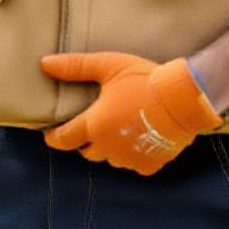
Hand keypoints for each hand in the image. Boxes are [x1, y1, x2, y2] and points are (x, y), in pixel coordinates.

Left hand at [41, 53, 221, 175]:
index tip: (49, 134)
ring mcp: (130, 159)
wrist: (183, 98)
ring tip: (113, 131)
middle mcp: (109, 148)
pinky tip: (136, 139)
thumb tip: (45, 63)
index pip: (64, 139)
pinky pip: (134, 165)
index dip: (54, 136)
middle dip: (83, 141)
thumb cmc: (143, 79)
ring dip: (108, 148)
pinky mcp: (151, 164)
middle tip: (86, 127)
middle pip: (87, 151)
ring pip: (110, 159)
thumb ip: (75, 66)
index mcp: (94, 126)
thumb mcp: (107, 66)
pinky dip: (131, 155)